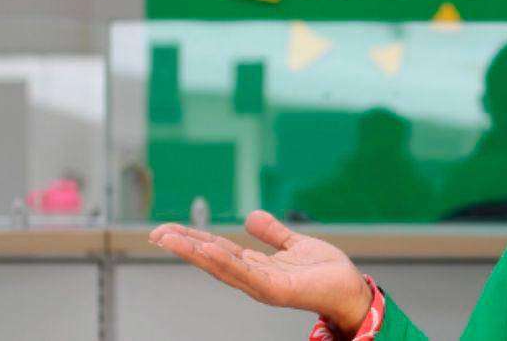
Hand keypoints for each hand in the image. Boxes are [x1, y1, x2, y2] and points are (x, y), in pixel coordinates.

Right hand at [149, 210, 371, 331]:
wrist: (351, 289)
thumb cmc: (326, 273)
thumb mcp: (294, 245)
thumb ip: (273, 233)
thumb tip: (251, 217)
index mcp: (256, 267)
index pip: (218, 250)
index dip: (192, 240)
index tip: (166, 230)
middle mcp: (254, 278)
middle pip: (212, 259)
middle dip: (184, 247)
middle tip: (155, 233)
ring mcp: (263, 286)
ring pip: (222, 267)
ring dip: (195, 253)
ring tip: (172, 239)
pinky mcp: (277, 290)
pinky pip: (247, 274)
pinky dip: (226, 262)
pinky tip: (209, 249)